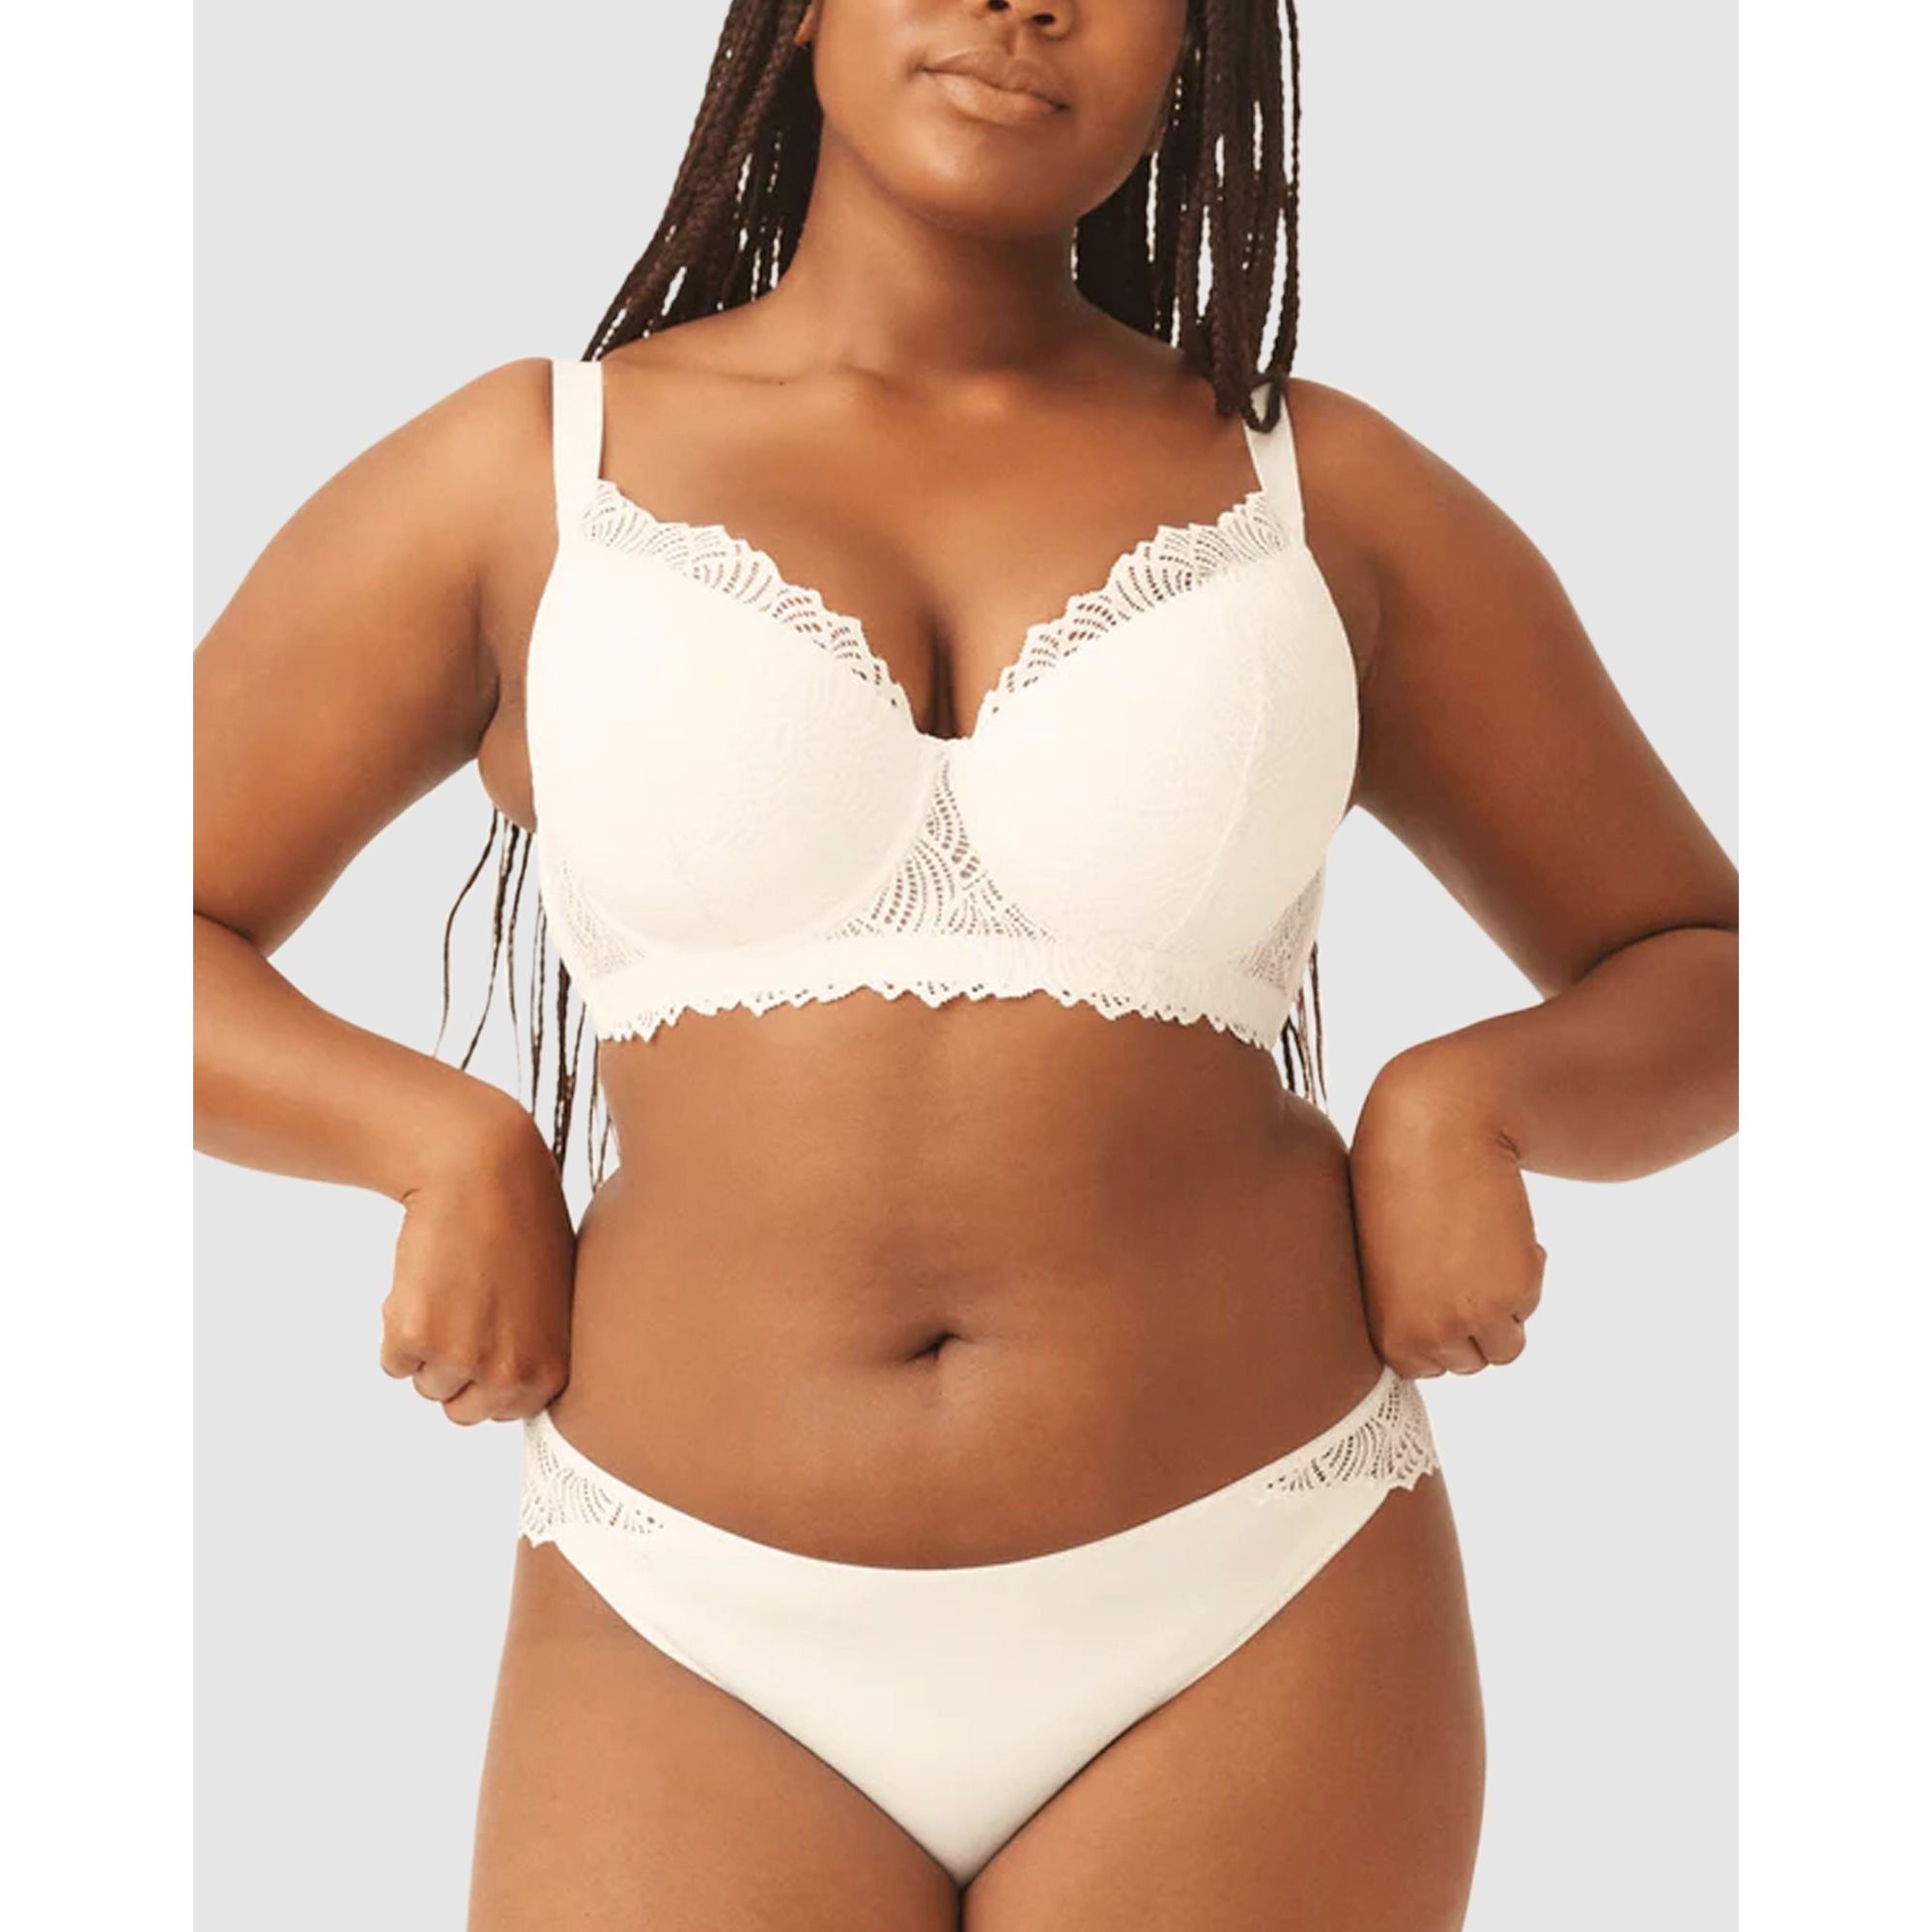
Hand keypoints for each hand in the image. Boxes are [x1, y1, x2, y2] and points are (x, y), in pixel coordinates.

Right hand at [379, 1094, 575, 1423]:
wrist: (484, 1171)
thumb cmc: (521, 1227)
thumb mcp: (552, 1305)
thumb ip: (533, 1356)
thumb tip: (502, 1393)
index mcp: (549, 1373)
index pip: (501, 1412)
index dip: (486, 1369)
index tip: (490, 1324)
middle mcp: (510, 1376)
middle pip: (459, 1409)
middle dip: (453, 1366)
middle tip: (467, 1305)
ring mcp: (462, 1359)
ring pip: (424, 1383)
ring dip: (426, 1343)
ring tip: (451, 1284)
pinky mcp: (415, 1336)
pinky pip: (392, 1361)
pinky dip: (397, 1324)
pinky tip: (426, 1278)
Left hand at [1349, 1043, 1543, 1376]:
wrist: (1436, 1129)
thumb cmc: (1396, 1181)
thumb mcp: (1380, 1260)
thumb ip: (1403, 1308)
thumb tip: (1439, 1340)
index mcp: (1386, 1330)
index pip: (1426, 1365)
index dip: (1437, 1324)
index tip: (1436, 1284)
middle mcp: (1427, 1334)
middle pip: (1469, 1360)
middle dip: (1471, 1319)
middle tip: (1459, 1262)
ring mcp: (1472, 1316)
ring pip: (1505, 1345)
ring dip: (1501, 1304)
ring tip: (1479, 1248)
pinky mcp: (1515, 1289)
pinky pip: (1530, 1304)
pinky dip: (1526, 1272)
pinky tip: (1501, 1230)